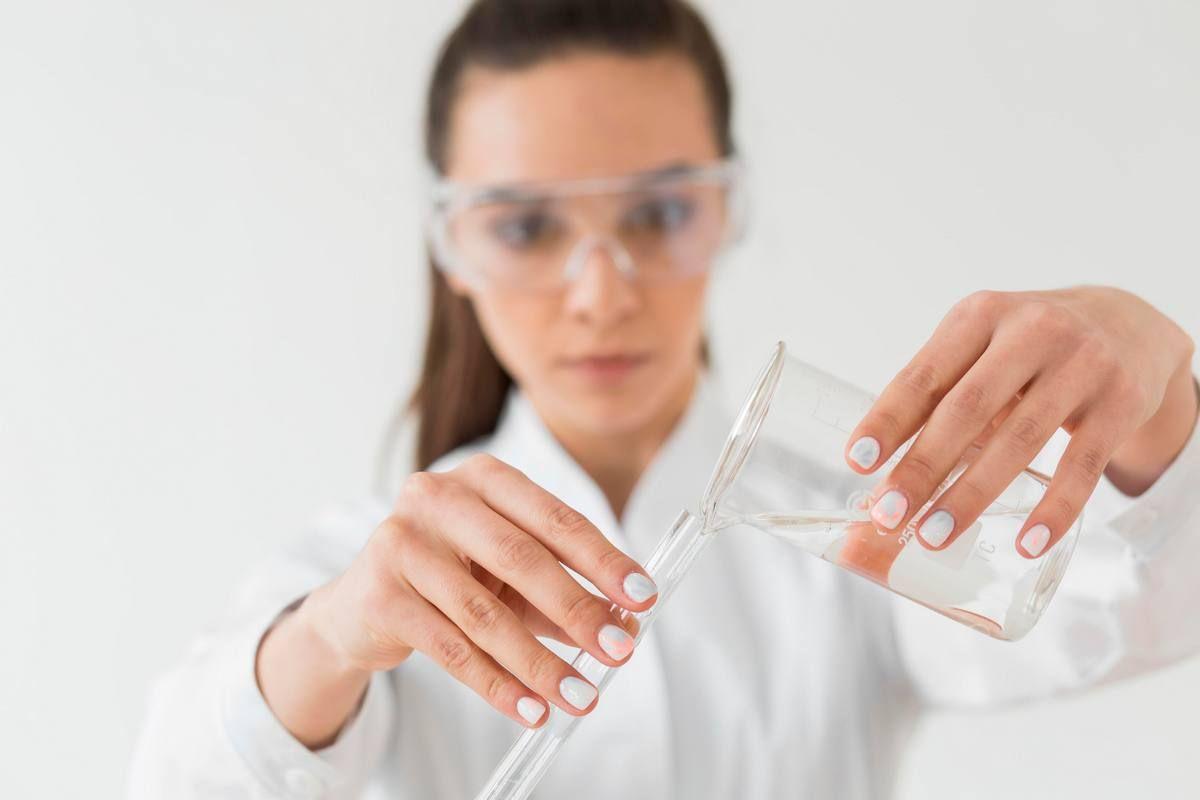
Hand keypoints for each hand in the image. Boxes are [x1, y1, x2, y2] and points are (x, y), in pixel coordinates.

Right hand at [289, 454, 656, 731]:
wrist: (362, 606)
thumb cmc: (452, 579)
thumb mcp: (511, 579)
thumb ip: (563, 595)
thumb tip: (623, 628)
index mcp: (484, 479)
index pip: (555, 519)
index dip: (603, 560)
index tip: (644, 597)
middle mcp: (439, 497)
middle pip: (522, 559)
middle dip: (577, 610)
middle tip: (619, 651)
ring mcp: (402, 542)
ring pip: (485, 613)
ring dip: (540, 662)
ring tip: (580, 697)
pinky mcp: (380, 593)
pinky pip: (450, 648)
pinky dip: (497, 685)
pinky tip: (530, 708)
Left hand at [843, 287, 1196, 558]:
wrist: (1130, 325)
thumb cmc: (1029, 347)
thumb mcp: (983, 344)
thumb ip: (939, 392)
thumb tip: (880, 469)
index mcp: (980, 315)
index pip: (924, 375)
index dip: (887, 420)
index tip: (856, 463)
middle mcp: (1031, 331)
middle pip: (967, 409)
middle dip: (922, 467)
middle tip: (888, 514)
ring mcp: (1082, 365)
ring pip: (1019, 440)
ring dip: (971, 494)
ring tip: (934, 536)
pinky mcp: (1122, 402)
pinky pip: (1083, 466)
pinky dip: (1054, 509)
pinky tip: (1026, 543)